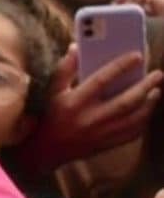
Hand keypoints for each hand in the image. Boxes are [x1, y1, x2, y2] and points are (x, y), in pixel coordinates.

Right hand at [17, 46, 161, 175]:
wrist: (46, 150)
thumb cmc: (50, 115)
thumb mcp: (52, 91)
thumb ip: (65, 68)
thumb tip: (77, 47)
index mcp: (75, 102)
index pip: (102, 80)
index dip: (121, 66)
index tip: (137, 55)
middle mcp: (89, 119)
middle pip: (125, 101)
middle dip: (145, 86)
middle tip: (157, 74)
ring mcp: (99, 134)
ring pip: (133, 119)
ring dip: (148, 104)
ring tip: (156, 91)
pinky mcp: (105, 145)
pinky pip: (131, 134)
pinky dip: (142, 121)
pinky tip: (146, 111)